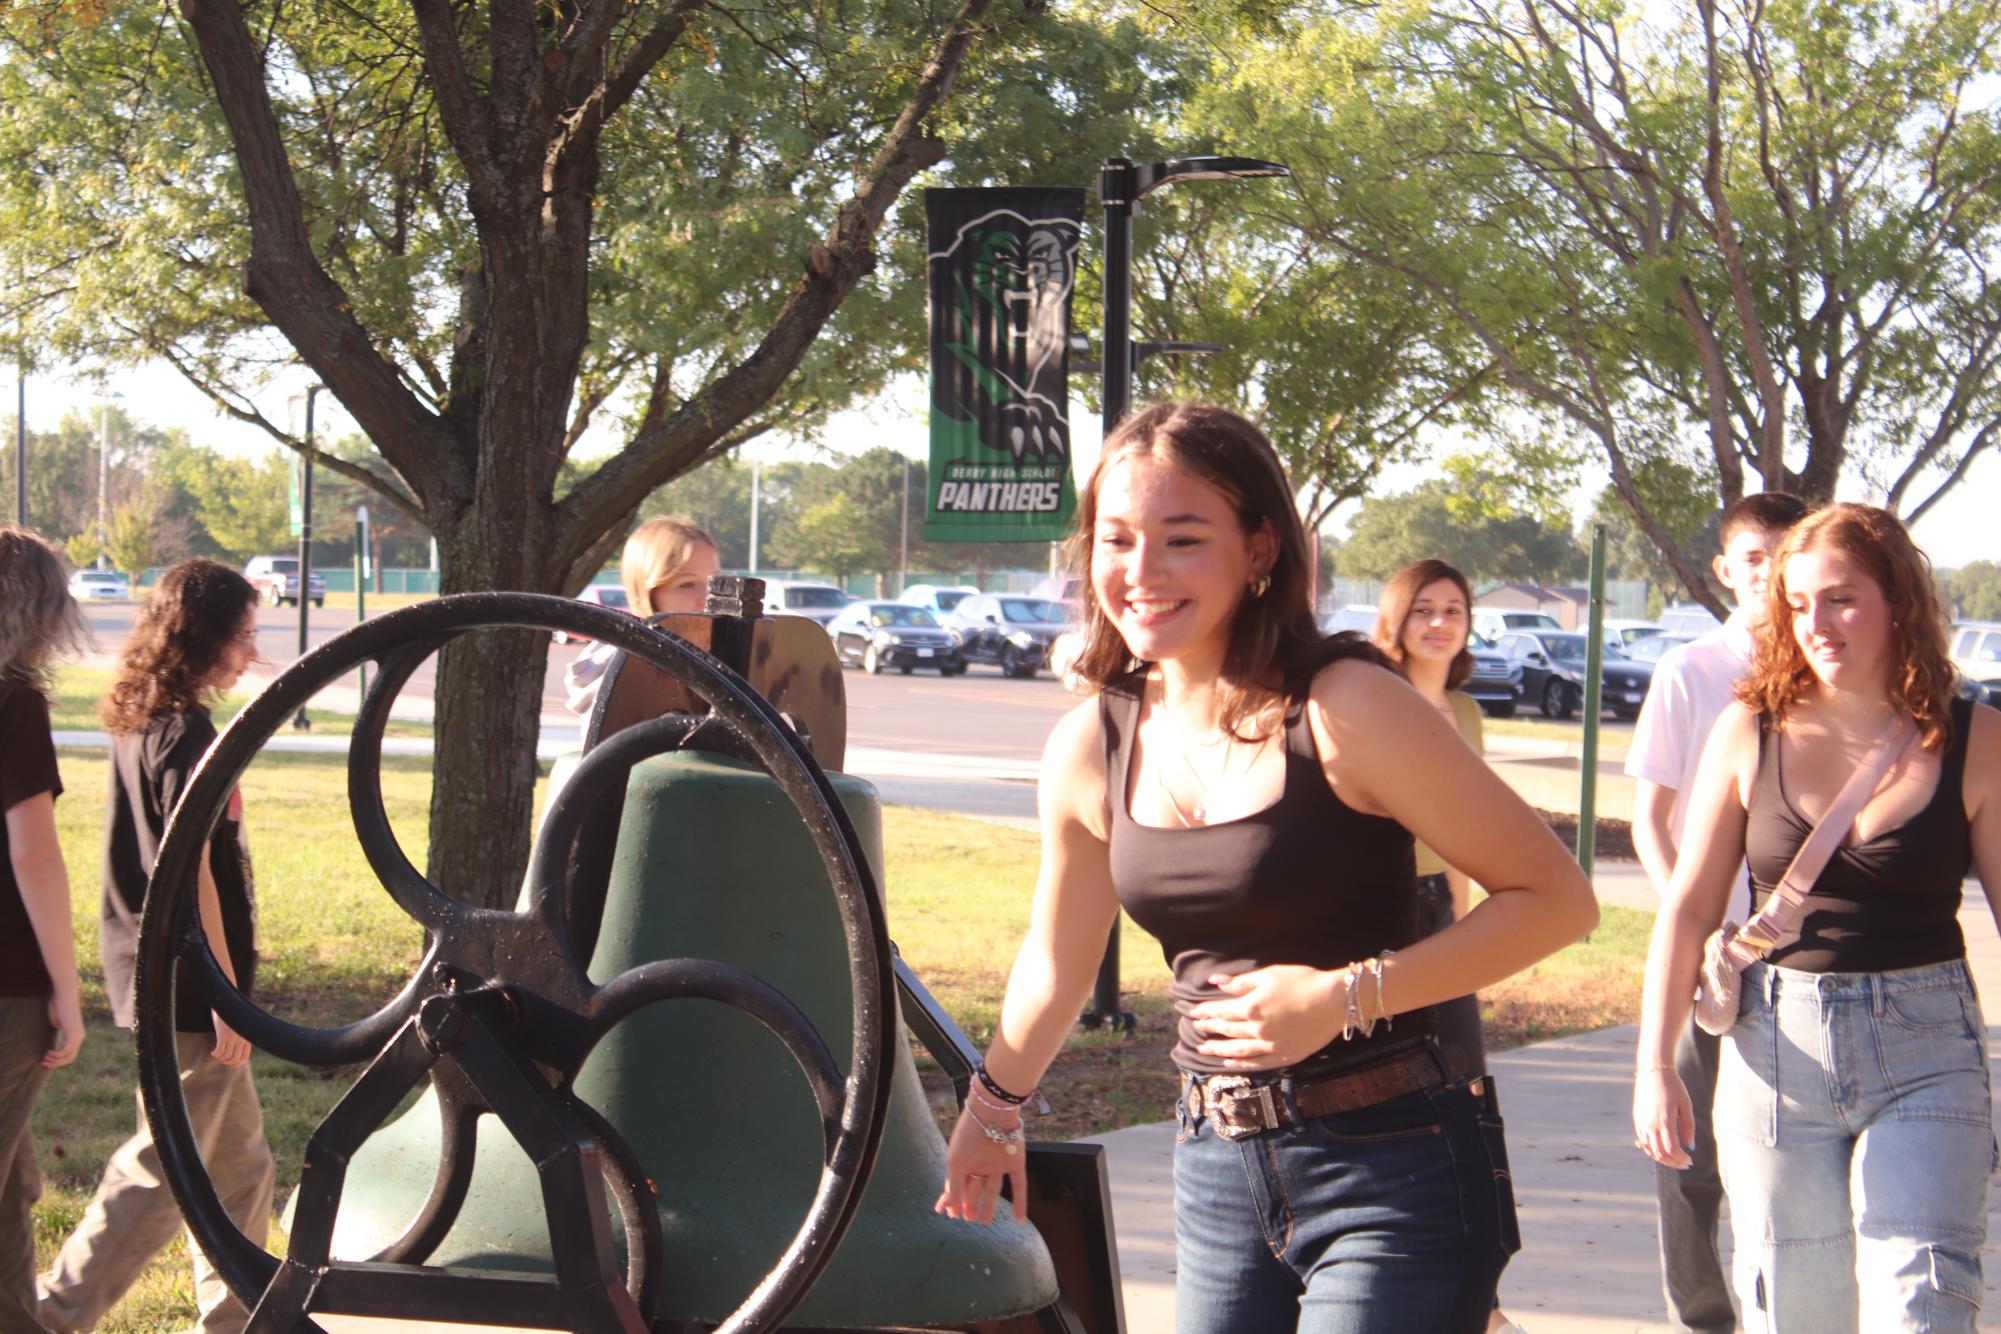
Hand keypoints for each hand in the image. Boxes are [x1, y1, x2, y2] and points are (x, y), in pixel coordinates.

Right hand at [43, 990, 83, 1068]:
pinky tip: (48, 1053)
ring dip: (55, 1060)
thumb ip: (58, 1032)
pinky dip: (57, 1055)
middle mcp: (80, 1037)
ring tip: (44, 1058)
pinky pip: (66, 1051)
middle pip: (70, 1059)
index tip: (45, 1059)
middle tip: (43, 1063)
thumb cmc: (59, 1006)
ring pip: (68, 1057)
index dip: (58, 1060)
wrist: (64, 996)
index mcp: (77, 1035)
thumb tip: (52, 1039)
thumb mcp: (57, 1023)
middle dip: (56, 1063)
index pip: (70, 1055)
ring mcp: (78, 1036)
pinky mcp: (73, 1034)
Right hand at [211, 1013, 250, 1067]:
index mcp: (247, 1038)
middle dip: (227, 1062)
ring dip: (220, 1058)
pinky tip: (212, 1052)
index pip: (244, 1058)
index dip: (236, 1064)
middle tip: (221, 1059)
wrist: (228, 1003)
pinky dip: (215, 1054)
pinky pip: (220, 1051)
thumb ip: (241, 1037)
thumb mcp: (240, 1028)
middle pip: (235, 1059)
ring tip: (217, 1054)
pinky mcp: (223, 1035)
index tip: (229, 1063)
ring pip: (227, 1056)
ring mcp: (233, 1037)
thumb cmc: (233, 1016)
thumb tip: (237, 1049)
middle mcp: (241, 1039)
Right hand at [934, 1105, 1027, 1225]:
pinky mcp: (1015, 1163)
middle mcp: (981, 1163)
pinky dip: (1020, 1202)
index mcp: (964, 1161)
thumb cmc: (968, 1136)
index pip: (957, 1185)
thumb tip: (949, 1211)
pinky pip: (1019, 1186)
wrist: (992, 1114)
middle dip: (970, 1204)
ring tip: (984, 1222)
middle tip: (968, 1220)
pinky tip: (1020, 1219)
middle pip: (974, 1188)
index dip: (952, 1199)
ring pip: (993, 1190)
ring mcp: (998, 1164)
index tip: (949, 1215)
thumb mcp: (956, 1164)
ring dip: (989, 1206)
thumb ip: (955, 1189)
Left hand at [1188, 965, 1342, 1069]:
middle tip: (1196, 1029)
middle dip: (1209, 1028)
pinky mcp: (1284, 1057)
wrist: (1334, 1001)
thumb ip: (1241, 982)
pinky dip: (1240, 1065)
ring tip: (1203, 1050)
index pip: (1221, 1011)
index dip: (1205, 1012)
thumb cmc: (1303, 981)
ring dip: (1218, 1050)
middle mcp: (1257, 1029)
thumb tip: (1216, 982)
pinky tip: (1229, 1063)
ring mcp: (1271, 1046)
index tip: (1192, 1012)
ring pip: (1237, 1051)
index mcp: (1252, 1007)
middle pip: (1227, 1030)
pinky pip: (1257, 1064)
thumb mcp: (1270, 975)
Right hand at [1633, 1066, 1695, 1169]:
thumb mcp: (1685, 1105)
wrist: (1653, 1071)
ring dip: (1662, 1159)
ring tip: (1674, 1159)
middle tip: (1685, 1163)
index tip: (1690, 1161)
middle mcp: (1650, 1124)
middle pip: (1660, 1153)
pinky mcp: (1637, 1119)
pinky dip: (1652, 1150)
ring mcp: (1642, 1122)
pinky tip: (1662, 1150)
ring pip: (1650, 1150)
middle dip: (1673, 1162)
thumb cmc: (1673, 1086)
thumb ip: (1688, 1126)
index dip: (1681, 1159)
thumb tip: (1690, 1146)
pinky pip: (1643, 1141)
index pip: (1672, 1150)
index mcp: (1664, 1121)